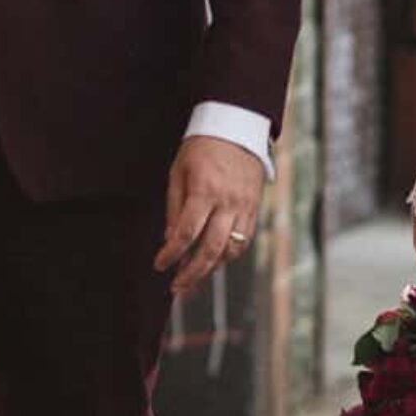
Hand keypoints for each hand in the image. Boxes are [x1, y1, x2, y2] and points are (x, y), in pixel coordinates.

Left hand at [157, 136, 264, 298]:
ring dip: (212, 268)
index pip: (186, 233)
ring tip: (195, 278)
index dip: (171, 254)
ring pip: (231, 250)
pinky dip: (229, 255)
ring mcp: (244, 207)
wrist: (237, 129)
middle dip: (192, 273)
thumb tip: (170, 240)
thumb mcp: (178, 172)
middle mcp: (227, 202)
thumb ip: (174, 207)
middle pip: (211, 249)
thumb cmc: (202, 149)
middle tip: (177, 287)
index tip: (160, 265)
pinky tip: (215, 261)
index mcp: (204, 190)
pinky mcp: (255, 209)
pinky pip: (244, 241)